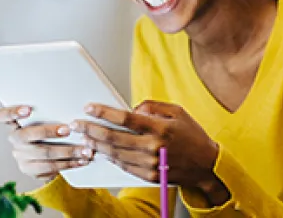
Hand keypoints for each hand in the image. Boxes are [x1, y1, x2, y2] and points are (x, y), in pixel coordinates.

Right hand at [0, 105, 94, 181]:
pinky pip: (51, 168)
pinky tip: (82, 160)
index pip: (3, 116)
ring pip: (43, 154)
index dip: (13, 112)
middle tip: (68, 129)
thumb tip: (70, 98)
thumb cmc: (49, 129)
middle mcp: (15, 139)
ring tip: (84, 149)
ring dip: (67, 151)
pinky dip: (70, 164)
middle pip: (27, 136)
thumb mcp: (46, 119)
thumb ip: (49, 112)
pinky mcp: (31, 170)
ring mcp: (21, 156)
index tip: (28, 109)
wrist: (47, 157)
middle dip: (49, 132)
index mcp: (14, 123)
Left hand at [70, 101, 220, 188]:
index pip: (125, 119)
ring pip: (115, 153)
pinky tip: (100, 151)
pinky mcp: (148, 176)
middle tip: (76, 124)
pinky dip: (109, 158)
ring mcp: (150, 164)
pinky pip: (123, 166)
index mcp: (160, 128)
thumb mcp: (177, 112)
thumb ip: (152, 106)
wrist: (207, 166)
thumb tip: (131, 108)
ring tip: (82, 137)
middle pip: (114, 138)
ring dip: (95, 145)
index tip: (89, 107)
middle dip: (91, 130)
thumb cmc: (192, 136)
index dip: (103, 112)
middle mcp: (153, 147)